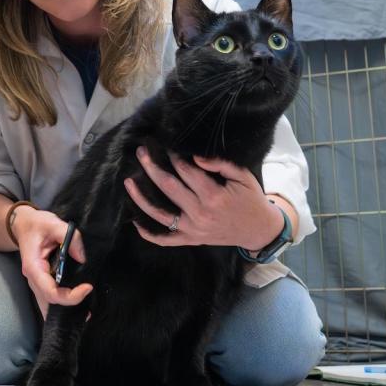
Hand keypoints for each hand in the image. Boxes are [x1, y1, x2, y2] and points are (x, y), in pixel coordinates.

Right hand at [11, 206, 91, 318]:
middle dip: (70, 307)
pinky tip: (77, 307)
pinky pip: (51, 297)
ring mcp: (37, 282)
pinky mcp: (42, 281)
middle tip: (89, 307)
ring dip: (65, 310)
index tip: (88, 287)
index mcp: (34, 267)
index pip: (51, 292)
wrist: (22, 224)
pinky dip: (62, 303)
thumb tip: (82, 257)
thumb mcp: (53, 223)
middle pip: (50, 303)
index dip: (70, 296)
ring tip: (86, 313)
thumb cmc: (36, 224)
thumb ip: (70, 237)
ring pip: (49, 304)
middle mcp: (33, 279)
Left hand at [125, 147, 277, 249]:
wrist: (257, 229)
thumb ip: (221, 164)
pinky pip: (165, 239)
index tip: (165, 146)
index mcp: (214, 196)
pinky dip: (148, 233)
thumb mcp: (243, 177)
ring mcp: (193, 229)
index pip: (186, 172)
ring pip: (160, 214)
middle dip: (152, 168)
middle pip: (168, 187)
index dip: (174, 157)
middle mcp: (200, 213)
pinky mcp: (190, 240)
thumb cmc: (250, 199)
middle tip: (141, 152)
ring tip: (129, 182)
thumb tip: (196, 156)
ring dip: (141, 198)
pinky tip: (135, 221)